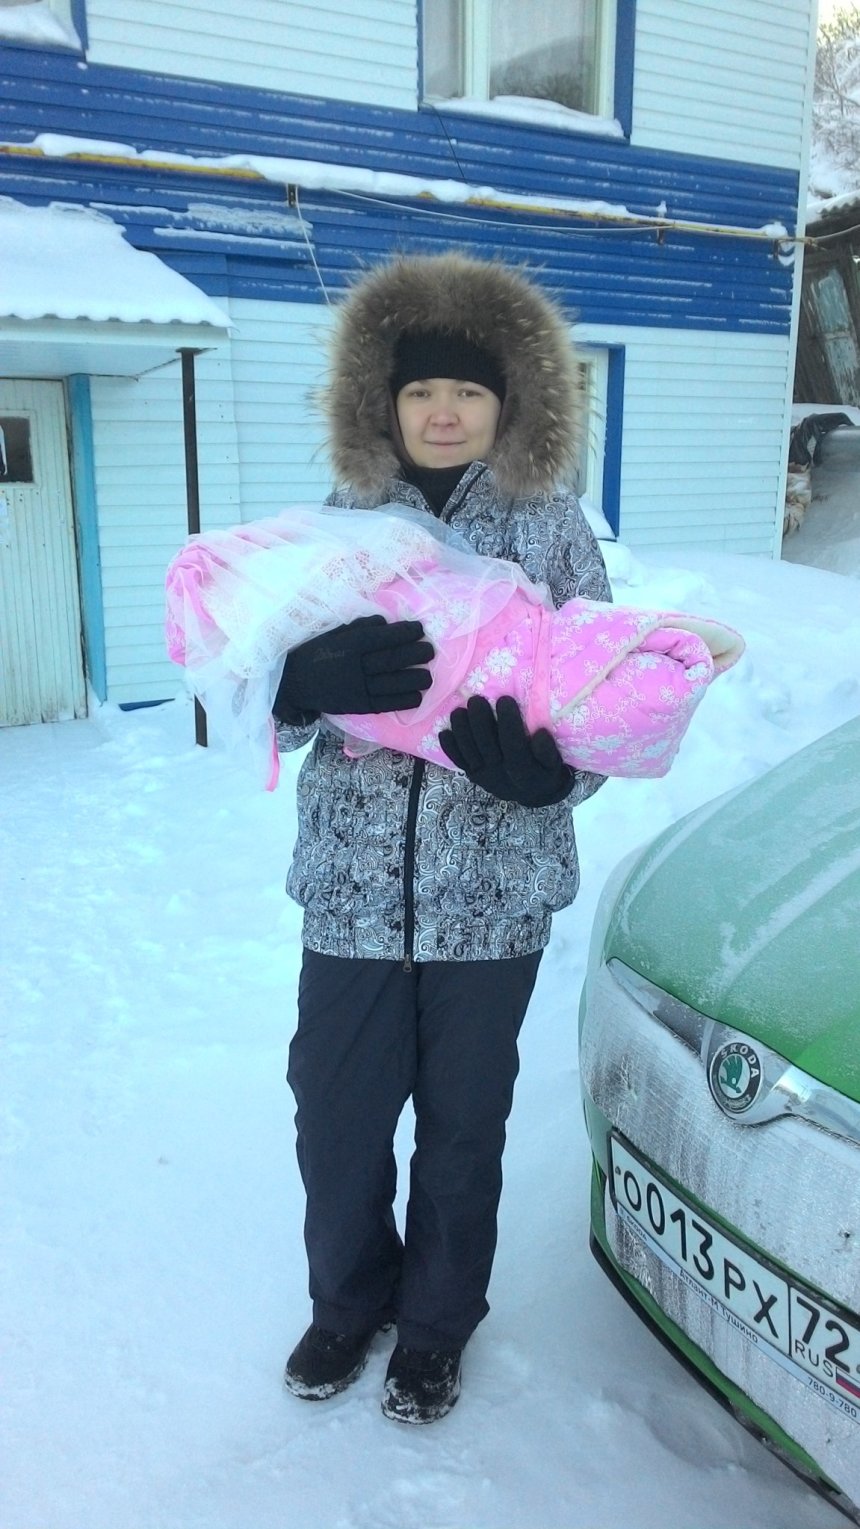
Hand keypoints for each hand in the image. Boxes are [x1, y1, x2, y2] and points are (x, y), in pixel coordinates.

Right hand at [274, 615, 433, 719]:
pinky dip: (404, 701)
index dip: (405, 632)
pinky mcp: (358, 706)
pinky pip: (386, 704)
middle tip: (430, 651)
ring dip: (416, 679)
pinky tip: (418, 696)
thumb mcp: (335, 633)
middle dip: (416, 654)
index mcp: (349, 645)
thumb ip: (360, 626)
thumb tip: (387, 622)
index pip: (383, 637)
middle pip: (392, 659)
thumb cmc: (317, 652)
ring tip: (428, 675)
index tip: (419, 629)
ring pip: (393, 683)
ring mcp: (357, 688)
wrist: (295, 682)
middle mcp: (354, 666)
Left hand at [439, 695, 573, 806]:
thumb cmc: (544, 770)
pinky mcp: (474, 775)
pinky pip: (459, 762)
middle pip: (487, 745)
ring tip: (458, 711)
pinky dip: (450, 748)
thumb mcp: (554, 764)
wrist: (533, 793)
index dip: (508, 722)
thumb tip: (540, 733)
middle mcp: (501, 773)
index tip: (504, 699)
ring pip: (470, 752)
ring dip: (461, 731)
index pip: (513, 743)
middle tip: (475, 699)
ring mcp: (485, 775)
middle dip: (480, 721)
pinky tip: (444, 732)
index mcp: (523, 769)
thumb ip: (548, 751)